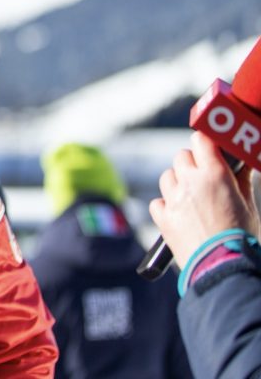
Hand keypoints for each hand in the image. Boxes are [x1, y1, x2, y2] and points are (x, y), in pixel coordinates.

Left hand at [149, 131, 260, 268]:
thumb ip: (242, 180)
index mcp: (214, 175)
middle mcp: (189, 183)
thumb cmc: (242, 236)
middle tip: (204, 176)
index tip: (210, 149)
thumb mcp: (249, 204)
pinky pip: (157, 202)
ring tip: (192, 196)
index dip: (205, 143)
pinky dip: (165, 204)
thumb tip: (242, 164)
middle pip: (181, 157)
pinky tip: (179, 214)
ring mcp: (173, 200)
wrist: (222, 266)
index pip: (201, 141)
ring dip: (177, 181)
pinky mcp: (163, 219)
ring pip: (167, 176)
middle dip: (192, 163)